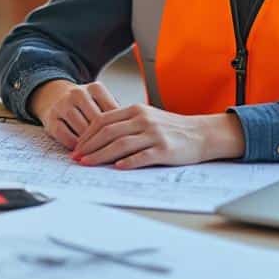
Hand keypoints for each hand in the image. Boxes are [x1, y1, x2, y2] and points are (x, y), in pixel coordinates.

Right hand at [29, 80, 118, 149]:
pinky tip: (82, 153)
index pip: (111, 112)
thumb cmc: (86, 105)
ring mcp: (63, 105)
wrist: (54, 96)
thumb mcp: (101, 102)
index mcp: (96, 88)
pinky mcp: (51, 118)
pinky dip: (75, 146)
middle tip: (116, 155)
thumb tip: (131, 136)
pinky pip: (65, 135)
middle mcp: (78, 93)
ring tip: (101, 157)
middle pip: (97, 122)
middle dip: (106, 140)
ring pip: (81, 129)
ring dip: (91, 145)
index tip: (127, 143)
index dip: (119, 129)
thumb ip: (115, 115)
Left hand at [72, 106, 245, 168]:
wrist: (201, 134)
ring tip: (88, 164)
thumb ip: (125, 124)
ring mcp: (154, 134)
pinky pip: (142, 156)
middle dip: (89, 146)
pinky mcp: (164, 150)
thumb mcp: (147, 119)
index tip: (77, 147)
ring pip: (120, 144)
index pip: (103, 120)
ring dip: (101, 155)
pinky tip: (116, 168)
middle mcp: (143, 119)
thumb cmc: (171, 128)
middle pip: (108, 132)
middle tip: (77, 158)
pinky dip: (128, 162)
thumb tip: (99, 138)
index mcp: (135, 110)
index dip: (87, 134)